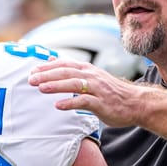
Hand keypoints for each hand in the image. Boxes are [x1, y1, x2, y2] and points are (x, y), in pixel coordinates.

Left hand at [29, 59, 146, 127]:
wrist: (135, 103)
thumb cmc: (111, 92)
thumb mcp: (91, 77)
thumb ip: (72, 70)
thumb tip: (51, 60)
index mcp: (87, 70)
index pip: (64, 64)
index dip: (47, 67)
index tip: (32, 70)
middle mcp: (91, 76)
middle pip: (66, 72)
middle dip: (47, 75)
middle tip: (30, 79)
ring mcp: (97, 89)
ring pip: (74, 84)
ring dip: (56, 85)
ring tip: (41, 88)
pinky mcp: (102, 103)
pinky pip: (84, 102)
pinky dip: (71, 103)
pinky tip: (58, 105)